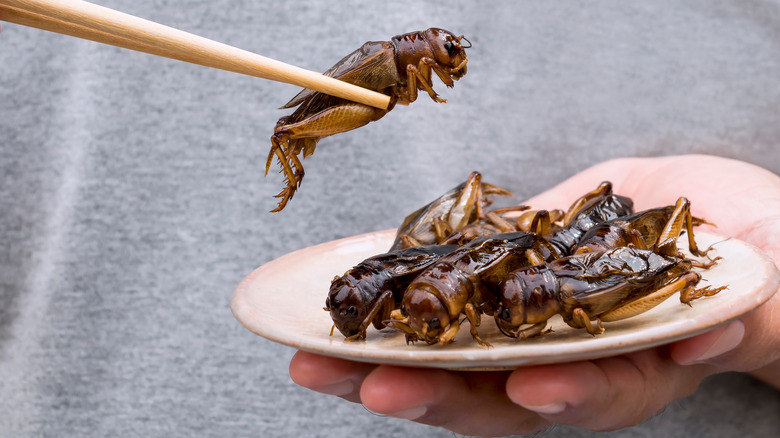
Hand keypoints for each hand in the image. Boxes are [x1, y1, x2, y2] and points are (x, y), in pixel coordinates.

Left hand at [289, 154, 779, 435]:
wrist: (712, 221)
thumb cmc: (754, 255)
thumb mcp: (762, 285)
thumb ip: (745, 313)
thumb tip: (709, 332)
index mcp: (633, 369)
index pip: (593, 395)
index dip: (560, 396)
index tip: (524, 390)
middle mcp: (569, 358)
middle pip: (495, 390)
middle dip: (430, 391)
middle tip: (365, 383)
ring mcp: (528, 319)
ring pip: (451, 349)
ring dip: (385, 352)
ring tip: (319, 353)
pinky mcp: (503, 275)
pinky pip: (445, 288)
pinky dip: (397, 288)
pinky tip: (348, 284)